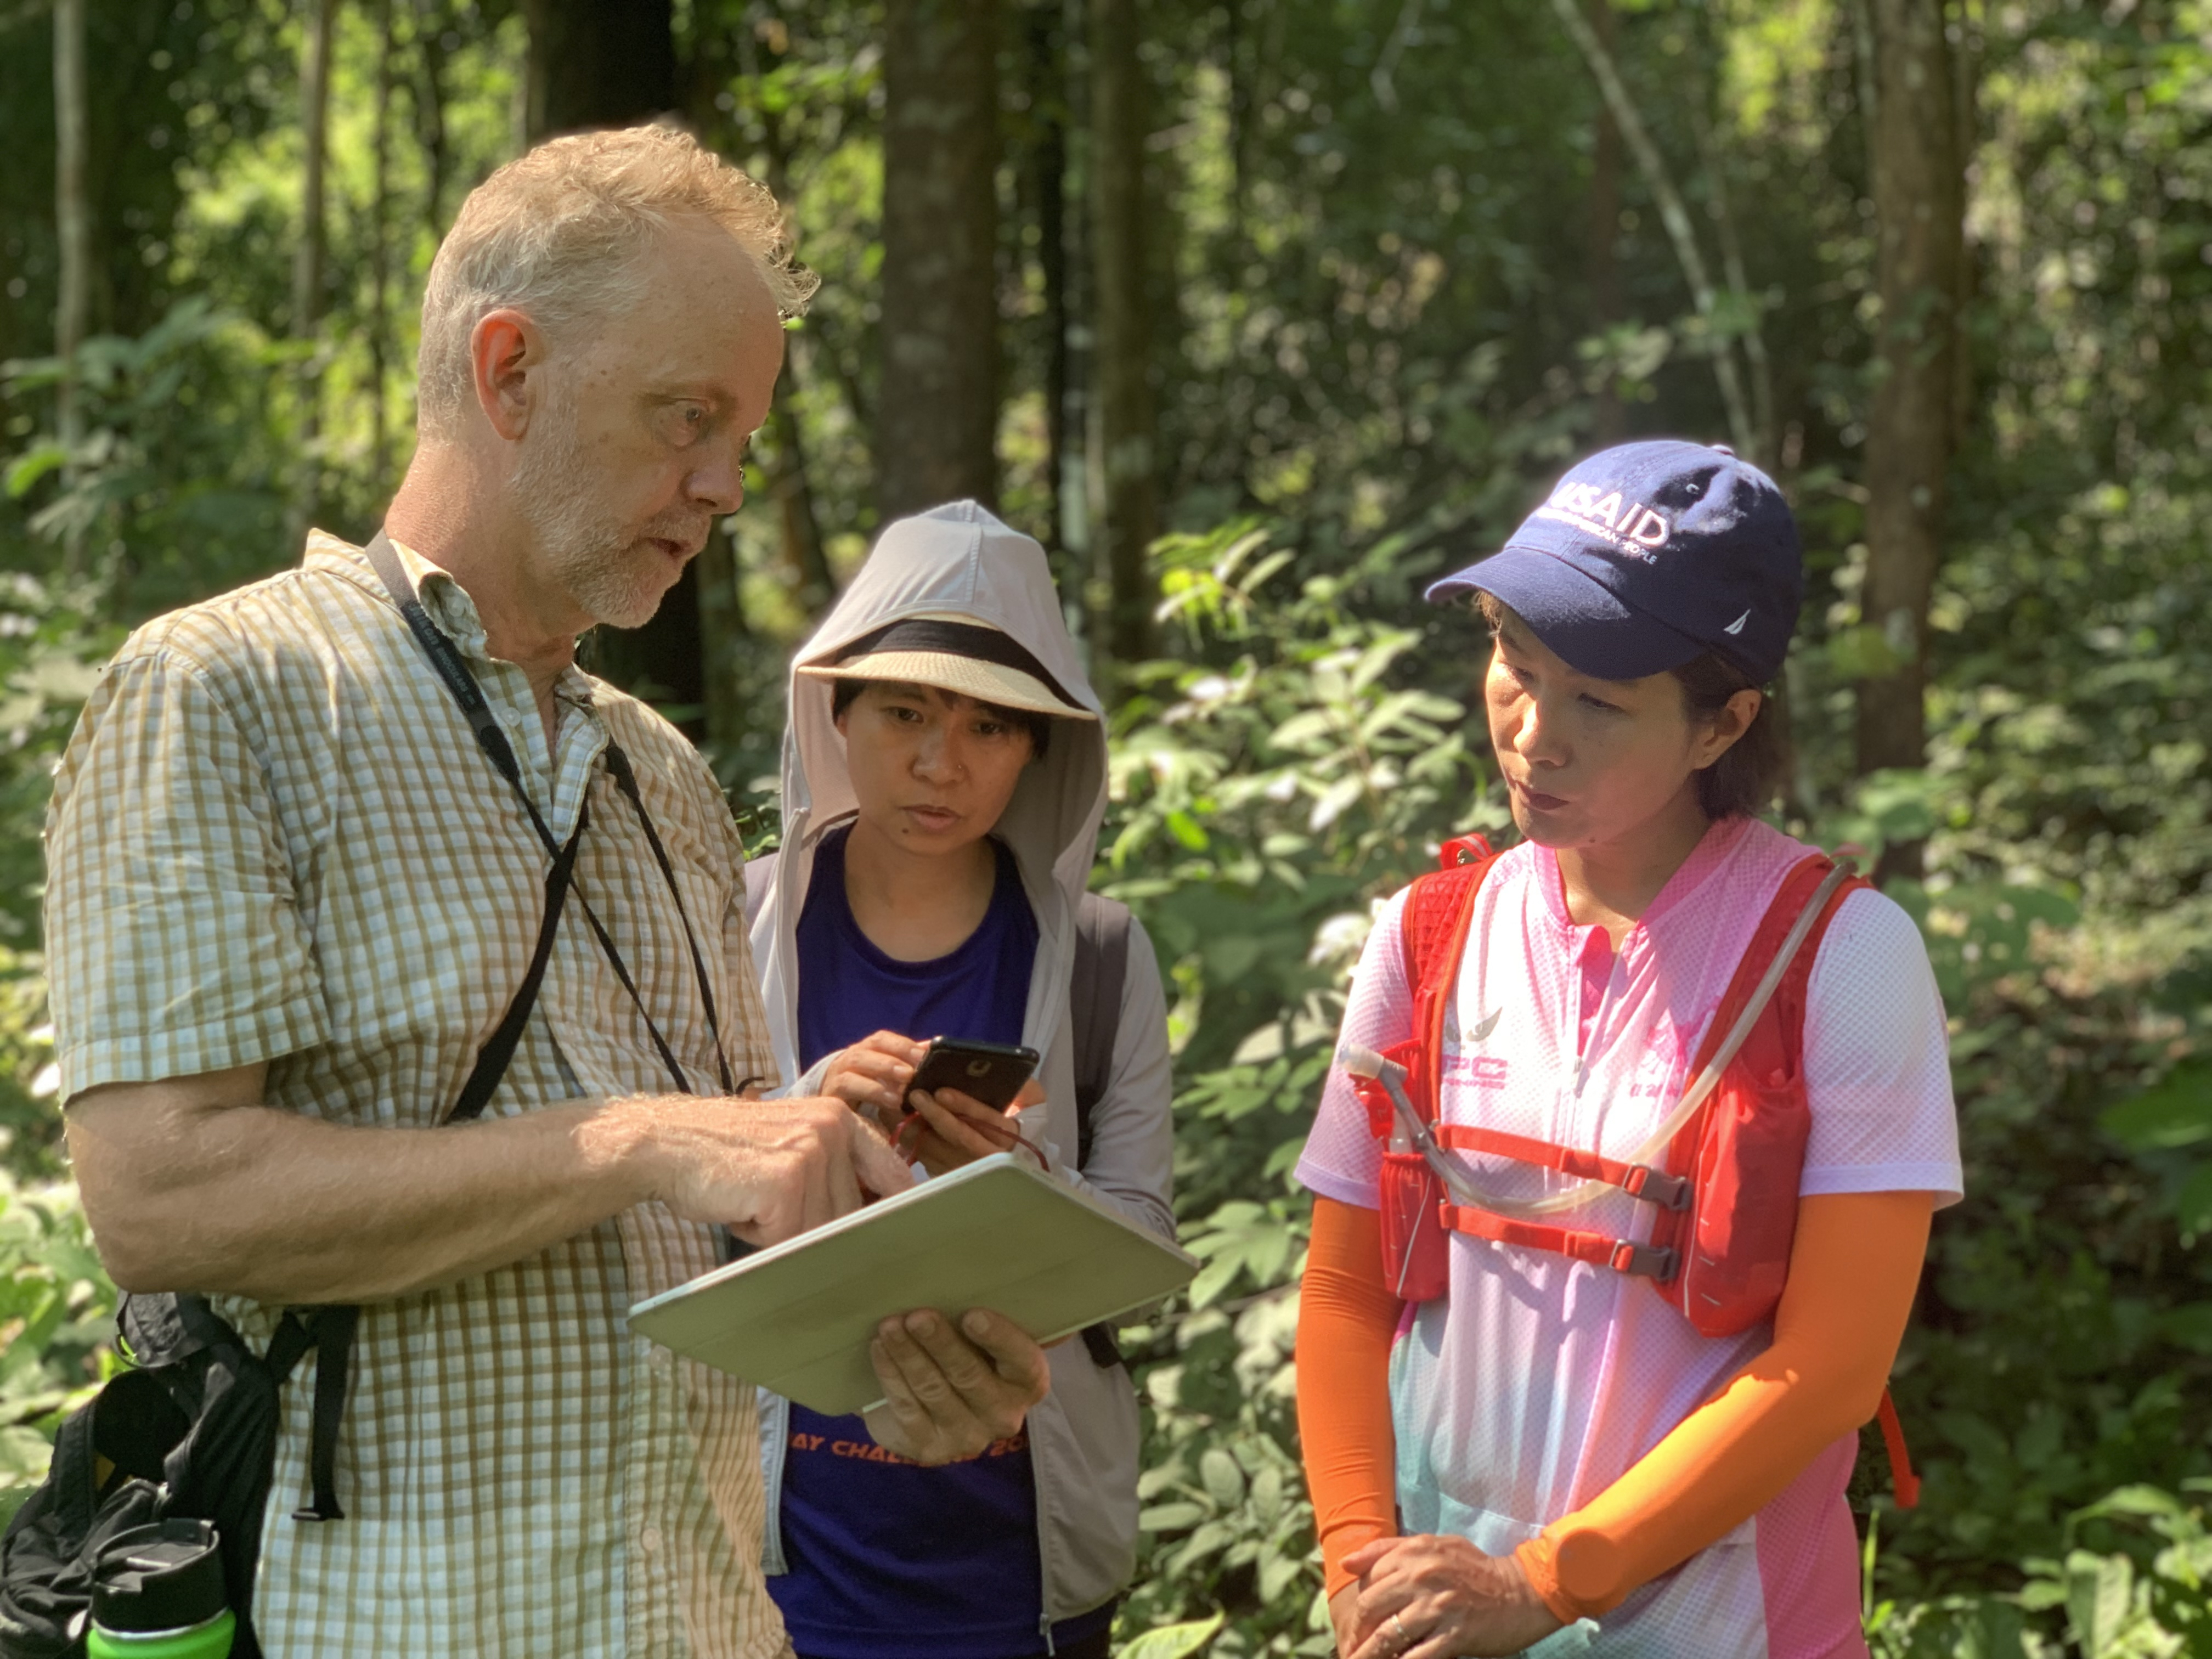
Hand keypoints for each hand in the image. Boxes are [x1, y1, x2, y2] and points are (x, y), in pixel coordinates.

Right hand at [620, 1093, 912, 1245]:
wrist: (668, 1144)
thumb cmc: (728, 1153)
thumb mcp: (792, 1144)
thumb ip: (835, 1168)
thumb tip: (875, 1219)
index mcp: (840, 1119)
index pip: (890, 1171)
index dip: (897, 1205)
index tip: (903, 1231)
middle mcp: (832, 1130)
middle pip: (849, 1212)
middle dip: (810, 1223)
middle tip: (769, 1202)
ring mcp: (810, 1154)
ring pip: (818, 1229)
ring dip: (782, 1230)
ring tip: (751, 1200)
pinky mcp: (785, 1182)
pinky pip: (786, 1236)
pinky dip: (759, 1234)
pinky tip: (739, 1206)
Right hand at [818, 1031, 927, 1116]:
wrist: (836, 1109)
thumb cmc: (871, 1090)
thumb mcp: (891, 1077)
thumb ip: (909, 1061)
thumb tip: (934, 1046)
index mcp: (868, 1048)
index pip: (884, 1039)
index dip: (903, 1046)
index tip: (924, 1057)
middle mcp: (852, 1055)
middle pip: (871, 1047)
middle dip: (894, 1058)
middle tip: (912, 1073)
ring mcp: (839, 1071)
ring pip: (857, 1062)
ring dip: (881, 1072)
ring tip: (902, 1090)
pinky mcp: (831, 1091)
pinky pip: (847, 1085)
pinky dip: (871, 1091)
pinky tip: (891, 1102)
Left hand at [863, 1306, 1050, 1464]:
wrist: (932, 1406)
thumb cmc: (966, 1353)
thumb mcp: (984, 1338)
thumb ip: (991, 1317)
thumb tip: (991, 1269)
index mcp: (1028, 1382)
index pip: (1024, 1362)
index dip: (1000, 1339)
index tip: (972, 1315)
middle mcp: (1004, 1415)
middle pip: (971, 1376)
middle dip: (941, 1343)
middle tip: (918, 1316)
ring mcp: (967, 1437)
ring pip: (934, 1391)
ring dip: (909, 1355)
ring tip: (890, 1326)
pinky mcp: (930, 1448)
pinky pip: (907, 1408)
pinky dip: (891, 1374)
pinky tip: (879, 1349)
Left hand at [907, 1079, 1046, 1175]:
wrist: (1015, 1151)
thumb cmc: (1020, 1117)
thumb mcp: (1031, 1099)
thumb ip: (1023, 1085)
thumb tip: (1001, 1068)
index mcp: (1009, 1134)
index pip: (987, 1120)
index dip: (965, 1105)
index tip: (942, 1091)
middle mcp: (989, 1155)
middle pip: (959, 1136)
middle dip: (934, 1115)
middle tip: (915, 1094)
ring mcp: (968, 1168)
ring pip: (938, 1150)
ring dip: (915, 1128)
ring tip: (897, 1106)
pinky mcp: (950, 1173)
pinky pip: (926, 1159)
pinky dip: (909, 1141)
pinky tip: (896, 1123)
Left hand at [1340, 1535, 1560, 1658]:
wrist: (1522, 1592)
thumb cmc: (1475, 1569)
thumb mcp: (1433, 1545)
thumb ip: (1388, 1550)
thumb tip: (1346, 1563)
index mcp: (1415, 1551)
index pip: (1368, 1579)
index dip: (1356, 1605)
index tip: (1352, 1625)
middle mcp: (1422, 1576)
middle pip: (1370, 1608)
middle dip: (1355, 1634)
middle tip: (1350, 1649)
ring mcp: (1437, 1607)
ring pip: (1386, 1636)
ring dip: (1368, 1655)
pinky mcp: (1454, 1635)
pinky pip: (1415, 1657)